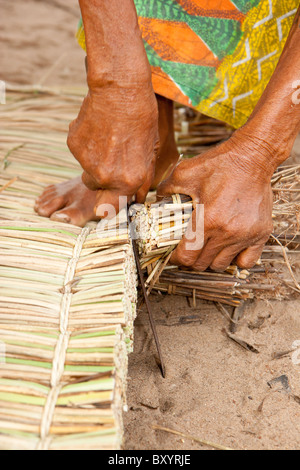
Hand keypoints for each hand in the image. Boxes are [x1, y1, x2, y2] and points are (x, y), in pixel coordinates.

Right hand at [67, 81, 158, 215]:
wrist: (119, 89)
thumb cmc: (141, 118)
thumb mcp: (150, 151)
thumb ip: (142, 179)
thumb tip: (137, 198)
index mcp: (128, 181)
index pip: (111, 209)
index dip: (111, 202)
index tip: (113, 195)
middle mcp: (106, 177)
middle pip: (97, 189)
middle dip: (103, 181)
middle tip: (113, 158)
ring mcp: (87, 163)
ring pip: (88, 171)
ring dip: (96, 162)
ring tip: (108, 139)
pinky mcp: (74, 146)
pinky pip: (80, 154)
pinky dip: (87, 146)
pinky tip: (98, 129)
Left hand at [157, 130, 274, 270]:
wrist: (252, 157)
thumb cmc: (219, 164)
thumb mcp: (184, 173)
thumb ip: (166, 190)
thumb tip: (154, 204)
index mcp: (208, 220)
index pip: (187, 256)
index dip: (176, 258)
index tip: (173, 253)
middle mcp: (227, 232)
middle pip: (202, 264)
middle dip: (190, 259)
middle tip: (188, 248)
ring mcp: (246, 235)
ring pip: (221, 265)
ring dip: (210, 260)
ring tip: (206, 246)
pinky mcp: (261, 234)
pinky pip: (247, 262)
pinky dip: (236, 260)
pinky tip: (228, 249)